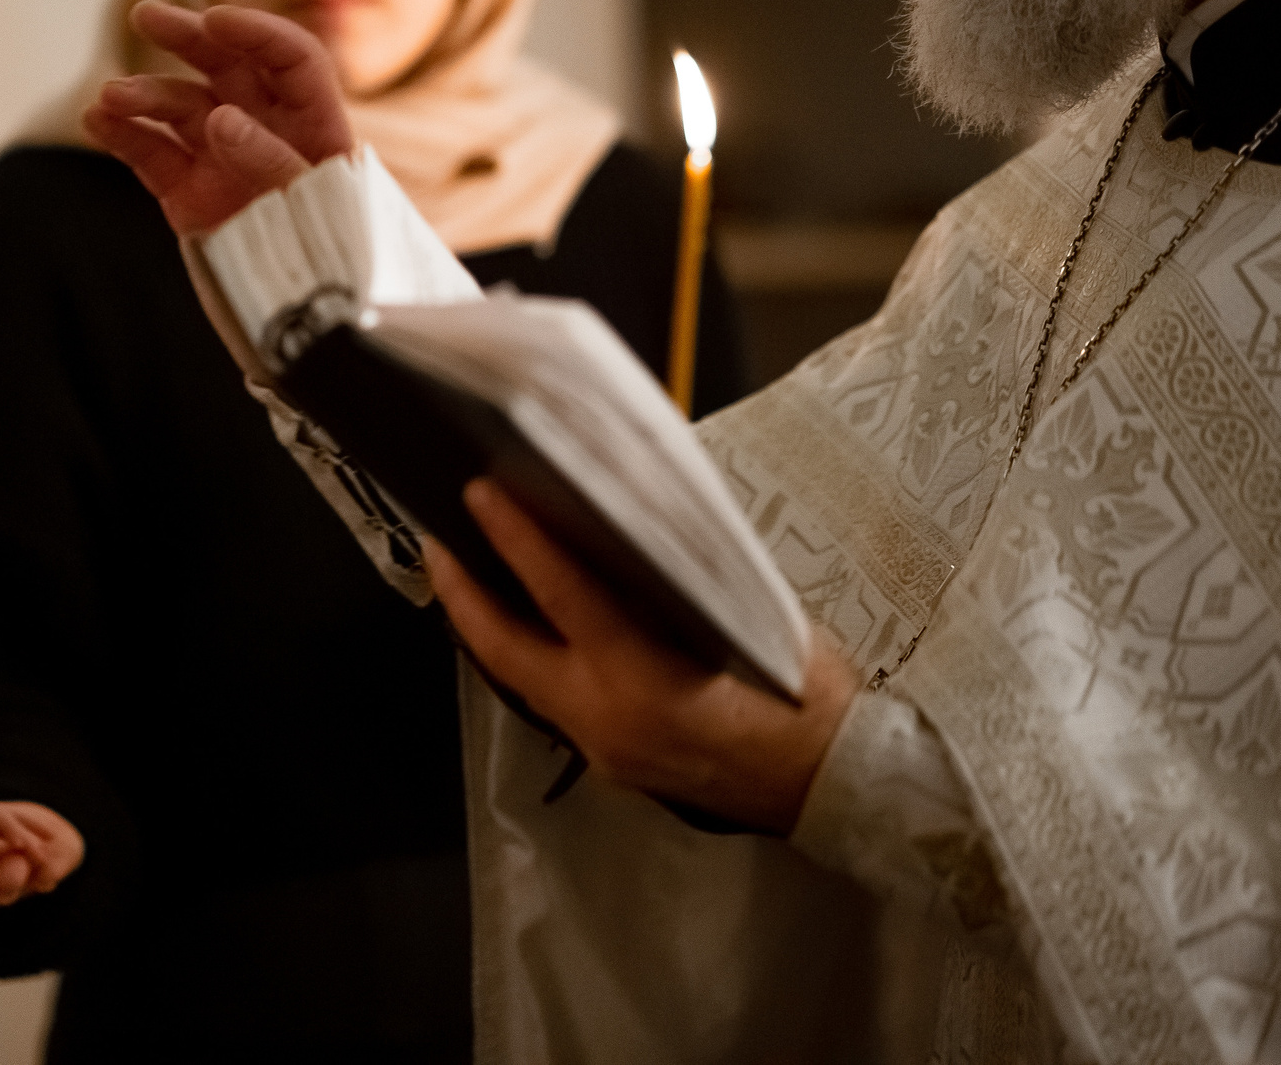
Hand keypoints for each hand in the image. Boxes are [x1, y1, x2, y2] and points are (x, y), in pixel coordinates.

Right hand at [82, 2, 355, 235]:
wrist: (310, 324)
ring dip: (143, 95)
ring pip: (180, 107)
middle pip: (226, 66)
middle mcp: (266, 128)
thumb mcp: (319, 208)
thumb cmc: (336, 257)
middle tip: (144, 16)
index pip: (290, 58)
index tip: (215, 21)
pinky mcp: (188, 192)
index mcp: (315, 122)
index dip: (256, 32)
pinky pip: (152, 153)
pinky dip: (123, 135)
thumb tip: (220, 118)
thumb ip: (270, 162)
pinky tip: (95, 121)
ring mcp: (223, 157)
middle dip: (186, 38)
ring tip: (109, 98)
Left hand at [428, 479, 856, 834]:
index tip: (480, 492)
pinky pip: (554, 702)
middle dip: (464, 593)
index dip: (516, 538)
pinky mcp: (613, 764)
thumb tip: (628, 526)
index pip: (562, 594)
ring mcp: (604, 748)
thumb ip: (681, 581)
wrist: (840, 787)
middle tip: (440, 538)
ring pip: (522, 681)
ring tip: (472, 572)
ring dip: (492, 627)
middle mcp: (607, 719)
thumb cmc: (809, 697)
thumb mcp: (749, 619)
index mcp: (644, 679)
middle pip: (506, 649)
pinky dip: (535, 660)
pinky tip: (533, 628)